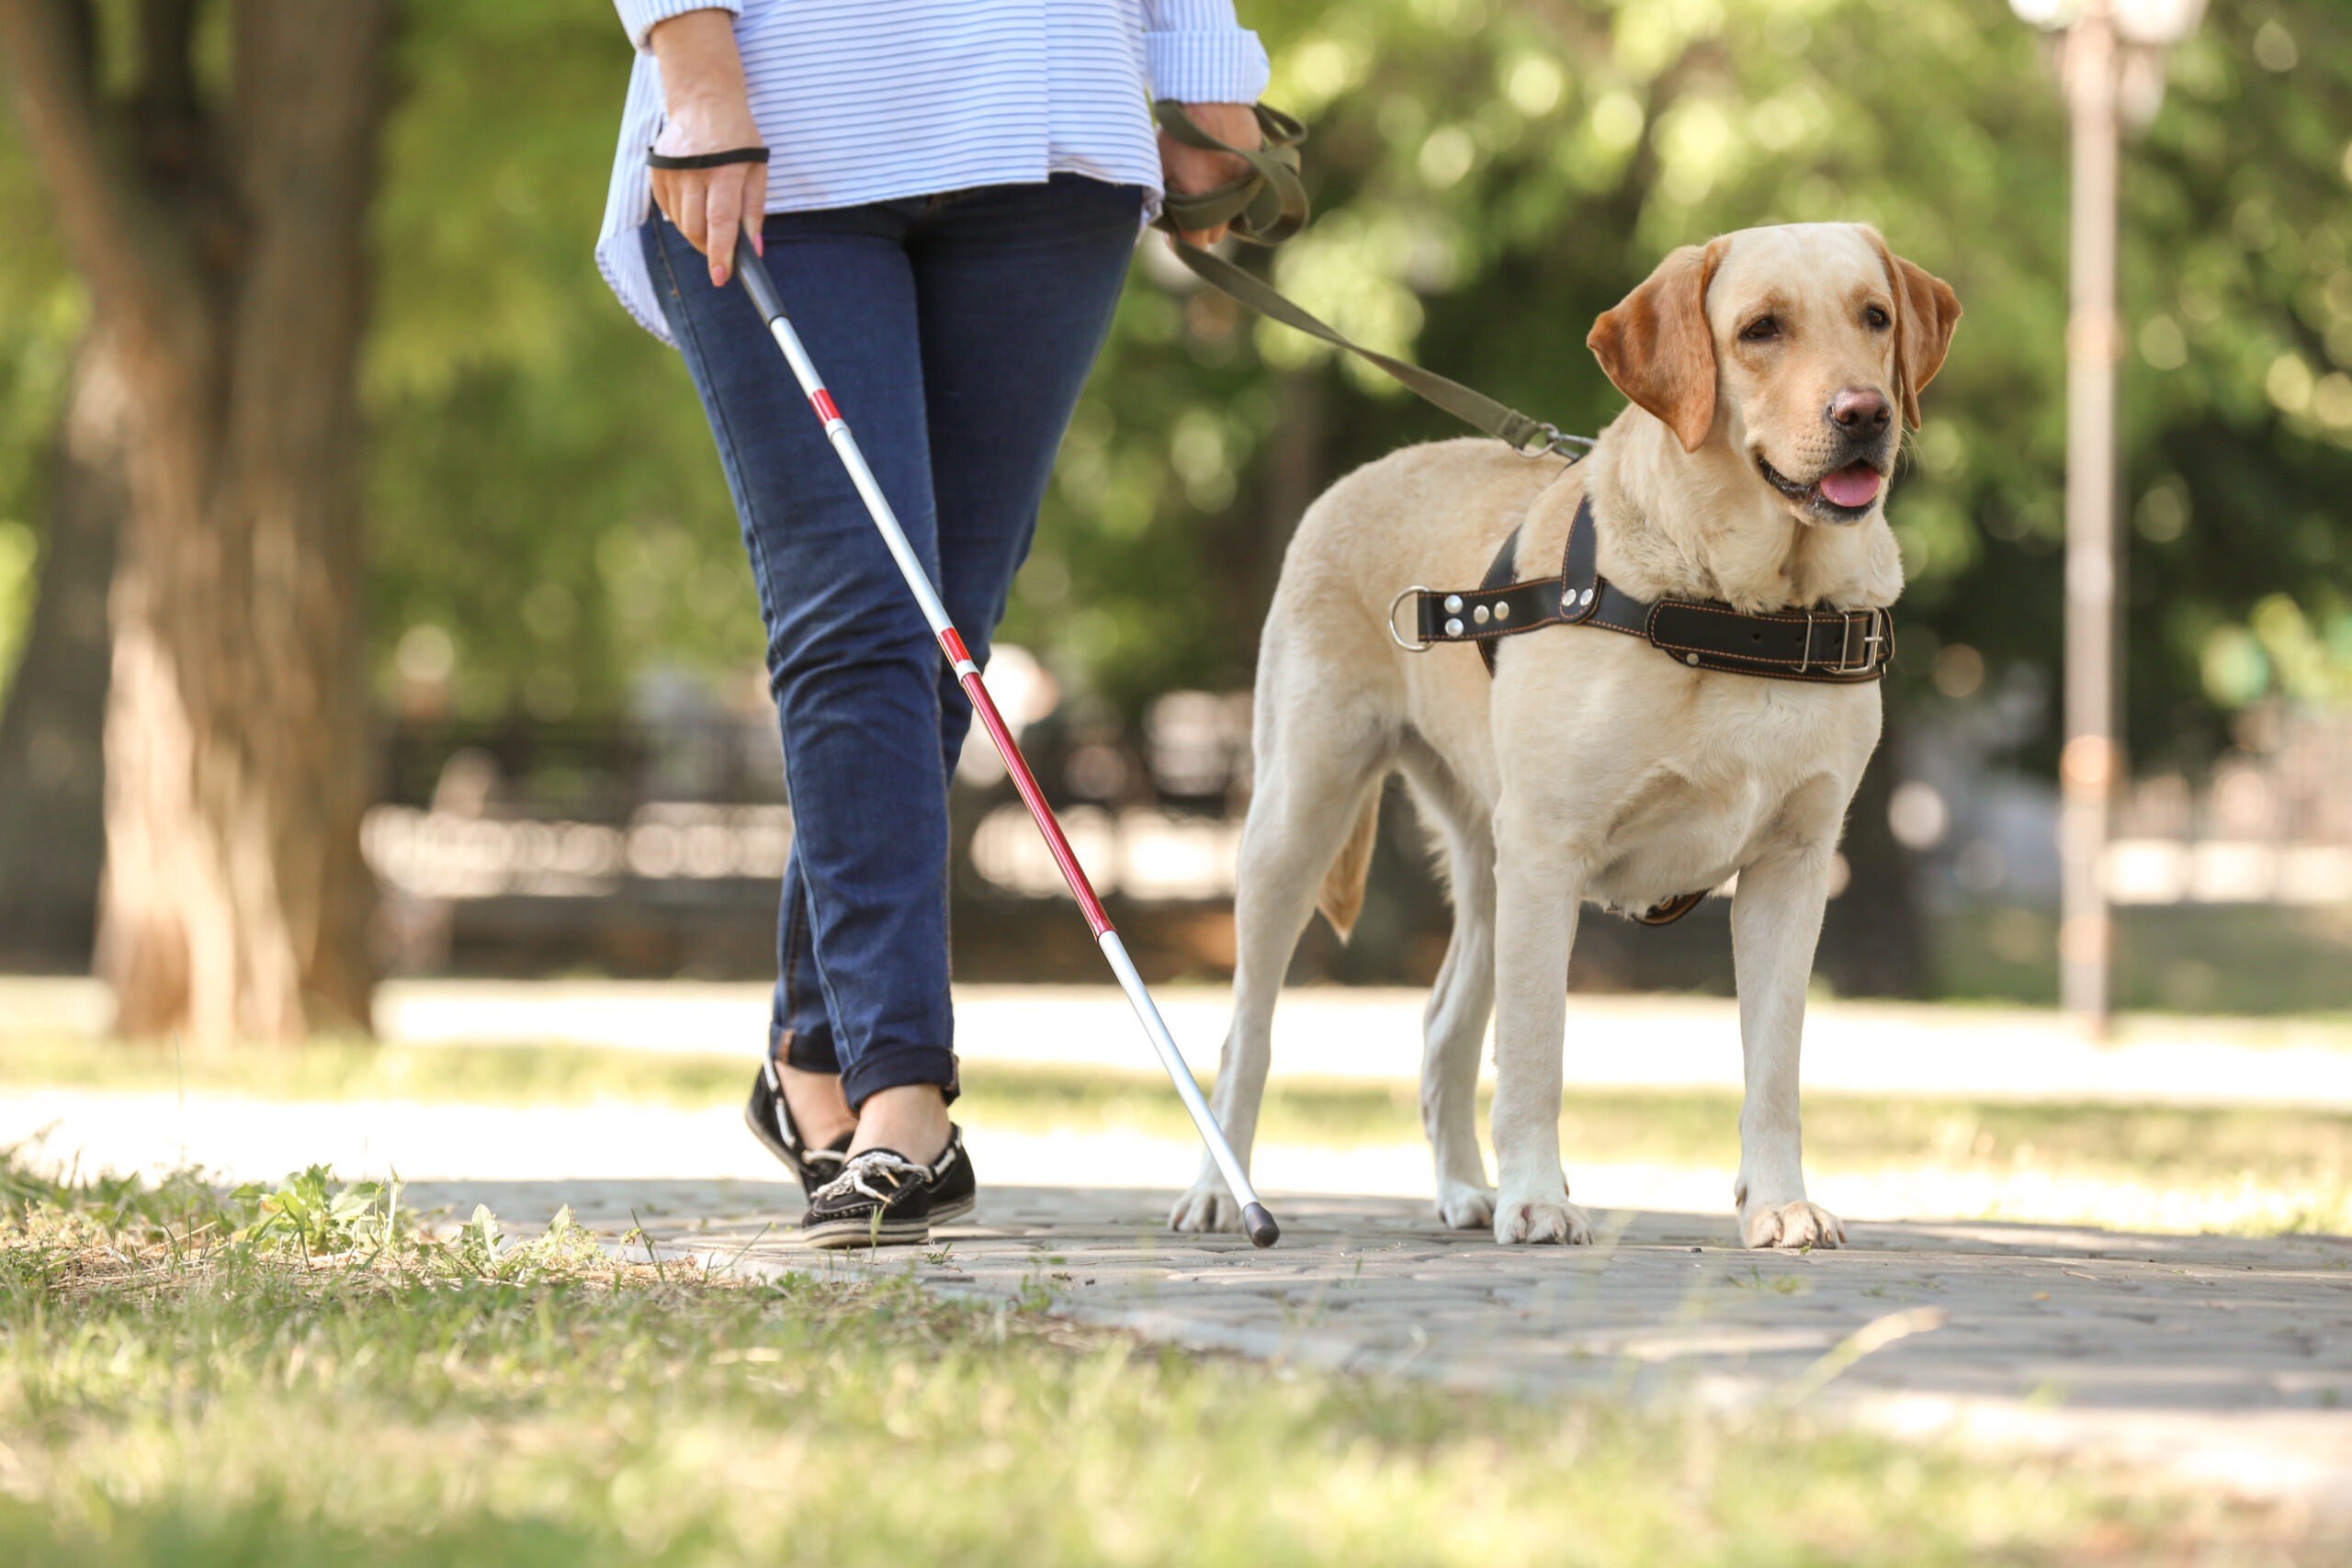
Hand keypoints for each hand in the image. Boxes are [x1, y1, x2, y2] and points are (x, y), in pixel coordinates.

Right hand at [647, 10, 766, 286]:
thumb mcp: (757, 170)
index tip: (721, 277)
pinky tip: (696, 204)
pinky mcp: (657, 172)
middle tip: (723, 254)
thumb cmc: (738, 140)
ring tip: (713, 224)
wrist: (704, 103)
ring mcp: (672, 171)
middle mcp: (695, 172)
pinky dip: (684, 217)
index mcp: (725, 171)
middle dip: (710, 249)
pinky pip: (669, 210)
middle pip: (697, 228)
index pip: (721, 222)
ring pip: (682, 223)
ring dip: (698, 235)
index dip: (721, 253)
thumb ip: (755, 211)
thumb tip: (755, 249)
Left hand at [1157, 102, 1260, 246]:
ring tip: (1207, 183)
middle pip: (1215, 233)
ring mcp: (1246, 188)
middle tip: (1189, 202)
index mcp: (1200, 203)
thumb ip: (1160, 199)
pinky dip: (1236, 189)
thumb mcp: (1159, 165)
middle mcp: (1228, 201)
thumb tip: (1159, 221)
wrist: (1211, 97)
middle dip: (1202, 225)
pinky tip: (1223, 170)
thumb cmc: (1179, 131)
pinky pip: (1247, 194)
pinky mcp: (1258, 172)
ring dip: (1221, 208)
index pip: (1194, 244)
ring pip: (1233, 215)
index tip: (1175, 231)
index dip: (1182, 241)